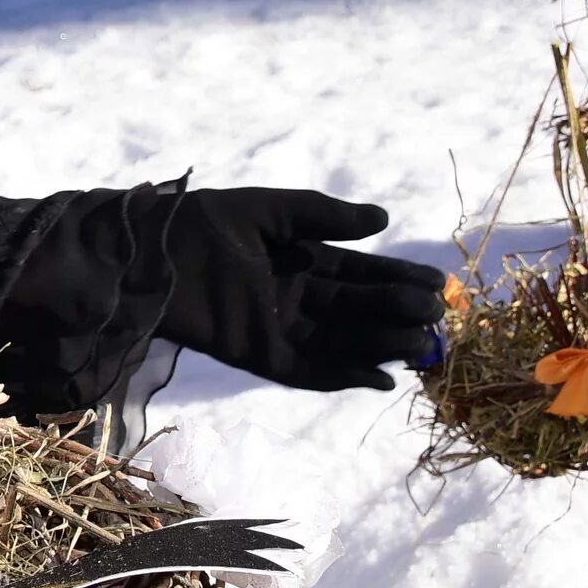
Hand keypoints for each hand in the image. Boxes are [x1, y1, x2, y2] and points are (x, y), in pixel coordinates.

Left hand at [156, 189, 453, 392]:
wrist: (150, 251)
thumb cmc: (203, 222)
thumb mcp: (272, 210)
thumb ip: (324, 216)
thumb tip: (382, 221)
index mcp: (300, 261)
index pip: (358, 274)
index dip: (396, 278)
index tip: (436, 283)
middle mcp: (295, 298)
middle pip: (357, 311)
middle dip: (396, 312)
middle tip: (436, 315)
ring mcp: (279, 329)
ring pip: (341, 342)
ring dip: (380, 345)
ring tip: (418, 344)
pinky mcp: (259, 356)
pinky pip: (307, 372)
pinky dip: (341, 376)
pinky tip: (376, 376)